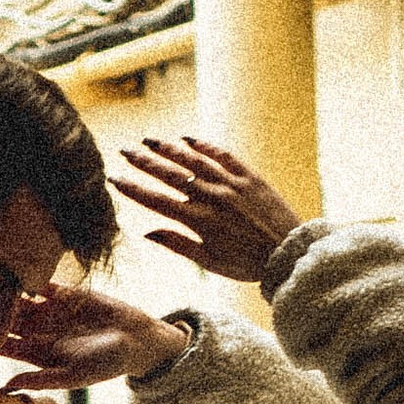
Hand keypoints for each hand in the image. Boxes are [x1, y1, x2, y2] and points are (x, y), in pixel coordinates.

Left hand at [0, 287, 188, 391]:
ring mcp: (50, 311)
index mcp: (37, 354)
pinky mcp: (64, 293)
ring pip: (19, 300)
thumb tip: (7, 387)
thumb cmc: (106, 365)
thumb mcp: (73, 376)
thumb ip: (41, 379)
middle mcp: (40, 332)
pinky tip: (11, 270)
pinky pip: (40, 284)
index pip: (4, 346)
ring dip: (3, 294)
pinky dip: (26, 278)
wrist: (137, 340)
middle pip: (6, 320)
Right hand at [117, 134, 302, 282]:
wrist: (289, 255)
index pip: (157, 201)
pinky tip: (187, 139)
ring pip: (194, 160)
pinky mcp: (250, 177)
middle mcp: (212, 198)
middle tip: (124, 150)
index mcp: (199, 222)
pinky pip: (223, 155)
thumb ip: (178, 245)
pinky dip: (204, 146)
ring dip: (168, 148)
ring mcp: (231, 185)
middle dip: (143, 161)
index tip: (114, 178)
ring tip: (148, 140)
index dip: (133, 189)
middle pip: (170, 174)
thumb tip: (147, 232)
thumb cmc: (248, 265)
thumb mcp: (209, 262)